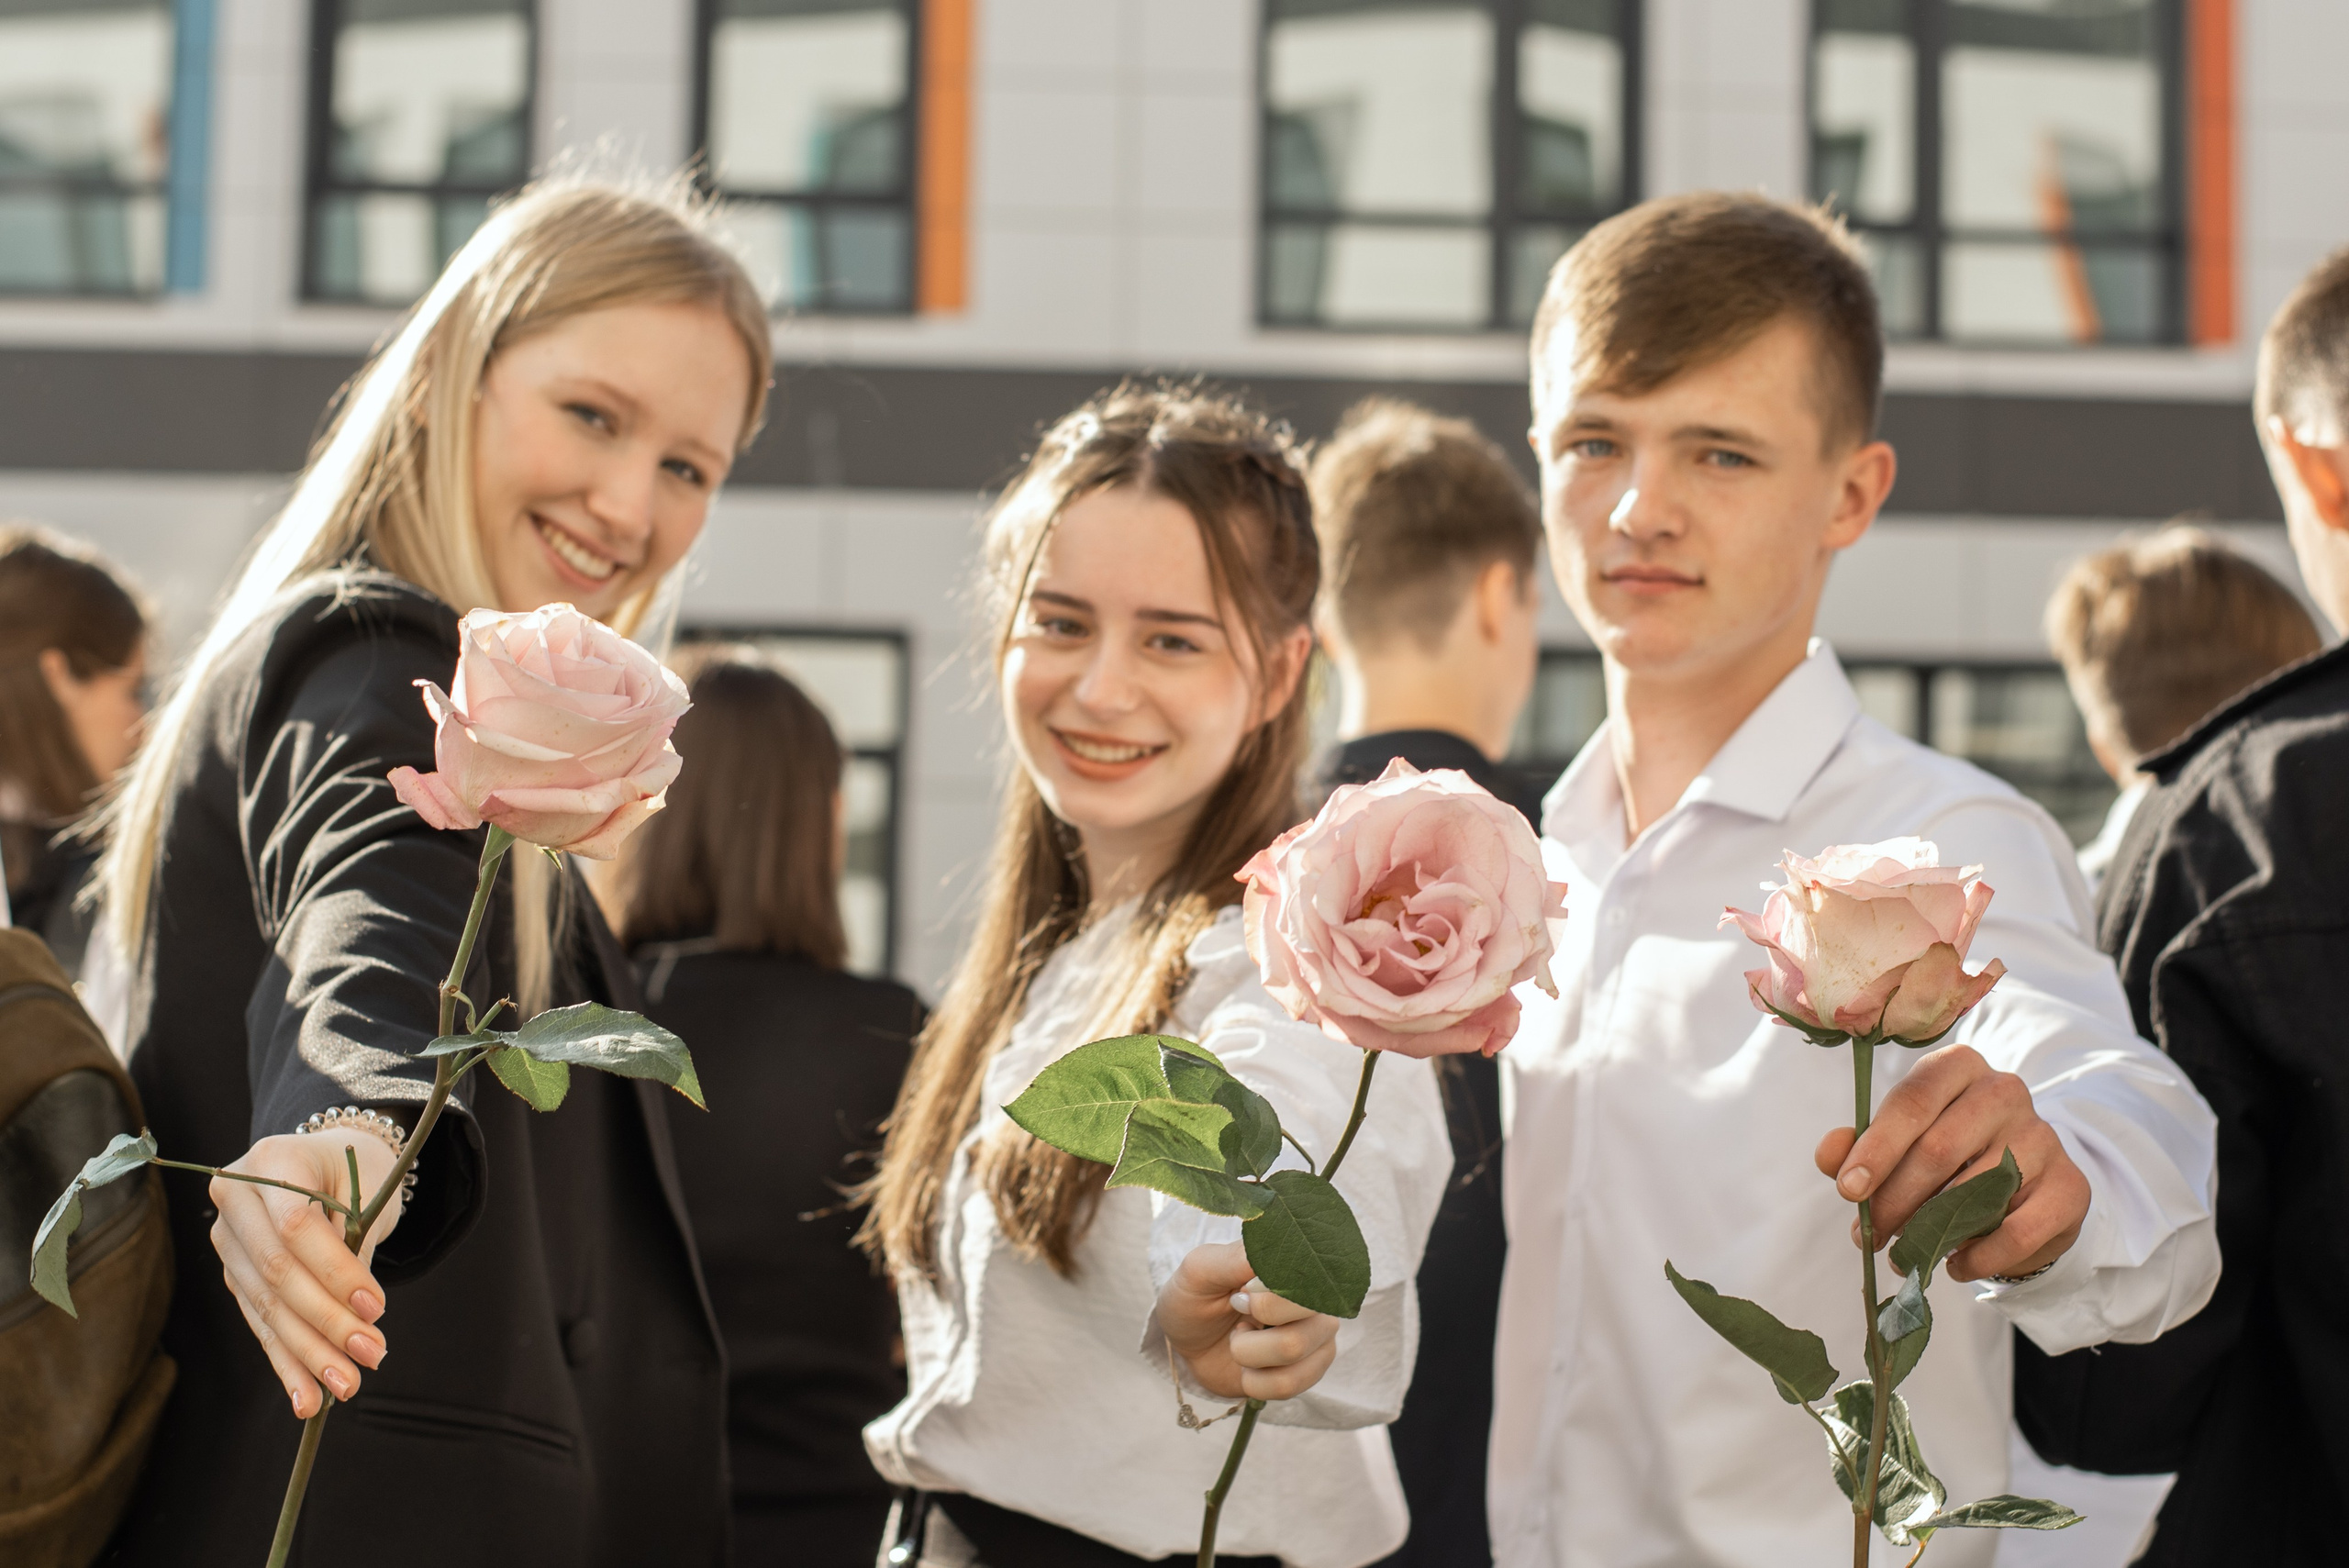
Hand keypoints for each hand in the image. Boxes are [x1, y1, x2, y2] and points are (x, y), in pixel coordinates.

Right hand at [210, 1129, 404, 1417]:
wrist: (326, 1162)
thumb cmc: (355, 1171)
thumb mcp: (368, 1190)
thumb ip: (356, 1248)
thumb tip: (358, 1323)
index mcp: (272, 1160)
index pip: (296, 1227)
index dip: (334, 1272)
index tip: (376, 1309)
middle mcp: (235, 1199)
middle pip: (278, 1273)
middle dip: (326, 1323)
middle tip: (370, 1358)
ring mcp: (228, 1240)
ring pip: (268, 1306)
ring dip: (309, 1354)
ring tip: (345, 1387)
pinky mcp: (234, 1274)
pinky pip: (261, 1323)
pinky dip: (287, 1362)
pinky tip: (306, 1398)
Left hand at [1156, 1240, 1339, 1401]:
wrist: (1189, 1342)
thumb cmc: (1196, 1297)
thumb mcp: (1200, 1271)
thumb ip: (1235, 1260)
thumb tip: (1271, 1257)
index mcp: (1294, 1264)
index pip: (1303, 1280)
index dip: (1264, 1300)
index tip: (1239, 1298)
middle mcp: (1316, 1298)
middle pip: (1300, 1324)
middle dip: (1249, 1335)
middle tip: (1237, 1321)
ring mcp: (1318, 1336)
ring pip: (1292, 1352)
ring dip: (1247, 1354)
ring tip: (1240, 1342)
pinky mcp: (1311, 1370)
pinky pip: (1289, 1386)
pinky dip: (1254, 1381)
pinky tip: (1249, 1367)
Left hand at [1815, 1043, 2090, 1283]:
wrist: (2023, 1184)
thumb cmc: (1945, 1155)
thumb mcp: (1897, 1142)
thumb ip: (1858, 1145)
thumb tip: (1831, 1156)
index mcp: (1957, 1067)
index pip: (1912, 1100)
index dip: (1876, 1148)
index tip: (1848, 1190)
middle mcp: (2005, 1091)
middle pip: (1939, 1148)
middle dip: (1894, 1200)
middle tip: (1869, 1235)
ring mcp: (2044, 1137)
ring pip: (1975, 1192)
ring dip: (1931, 1232)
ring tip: (1905, 1253)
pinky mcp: (2070, 1187)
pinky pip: (2017, 1232)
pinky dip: (1978, 1257)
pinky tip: (1953, 1265)